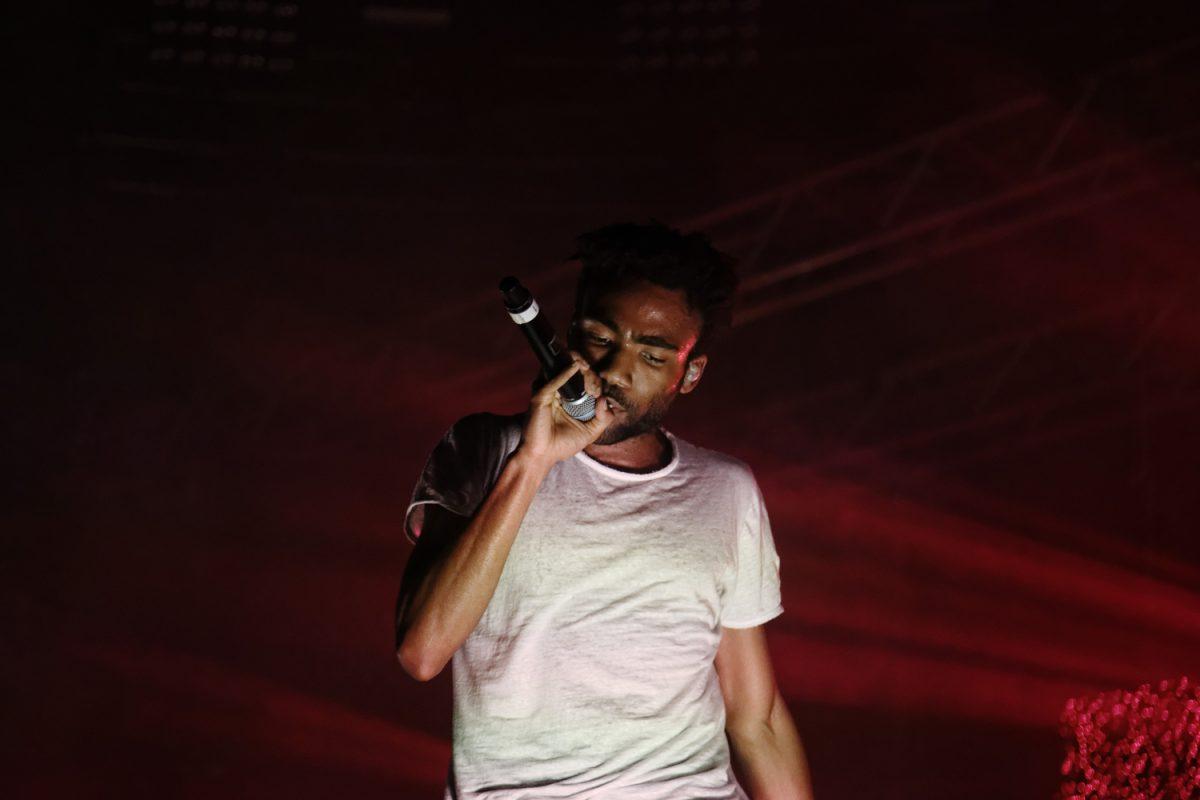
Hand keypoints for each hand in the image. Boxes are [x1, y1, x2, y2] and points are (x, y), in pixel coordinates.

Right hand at [518, 351, 614, 468]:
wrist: (543, 456)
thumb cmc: (562, 445)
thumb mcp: (591, 432)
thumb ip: (604, 418)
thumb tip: (605, 399)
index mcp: (571, 400)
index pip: (585, 382)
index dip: (595, 382)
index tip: (599, 394)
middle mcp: (559, 393)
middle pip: (576, 374)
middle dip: (589, 374)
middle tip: (594, 386)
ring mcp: (549, 393)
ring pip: (564, 372)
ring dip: (577, 366)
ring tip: (586, 365)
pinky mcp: (540, 397)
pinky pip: (554, 381)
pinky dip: (565, 373)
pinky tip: (575, 367)